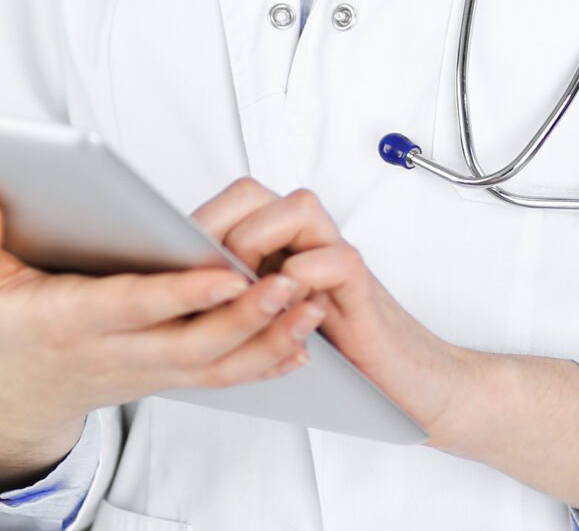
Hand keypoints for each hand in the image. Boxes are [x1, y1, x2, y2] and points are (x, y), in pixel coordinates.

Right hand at [0, 184, 326, 490]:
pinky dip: (264, 361)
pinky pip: (221, 376)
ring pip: (216, 365)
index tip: (227, 271)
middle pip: (191, 343)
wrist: (8, 395)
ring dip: (268, 338)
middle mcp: (113, 352)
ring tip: (311, 304)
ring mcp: (143, 370)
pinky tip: (300, 338)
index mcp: (67, 321)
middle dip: (246, 316)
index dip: (182, 293)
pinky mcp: (163, 377)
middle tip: (292, 283)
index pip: (133, 307)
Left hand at [192, 178, 578, 509]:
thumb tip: (168, 290)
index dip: (197, 220)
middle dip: (220, 223)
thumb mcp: (274, 325)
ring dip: (258, 240)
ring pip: (297, 208)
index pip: (233, 201)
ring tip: (244, 280)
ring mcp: (339, 260)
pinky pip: (336, 259)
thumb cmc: (341, 356)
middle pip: (256, 193)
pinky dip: (308, 273)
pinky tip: (289, 297)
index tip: (162, 248)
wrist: (415, 384)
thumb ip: (240, 298)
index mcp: (283, 245)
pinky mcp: (365, 290)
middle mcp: (310, 242)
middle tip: (203, 265)